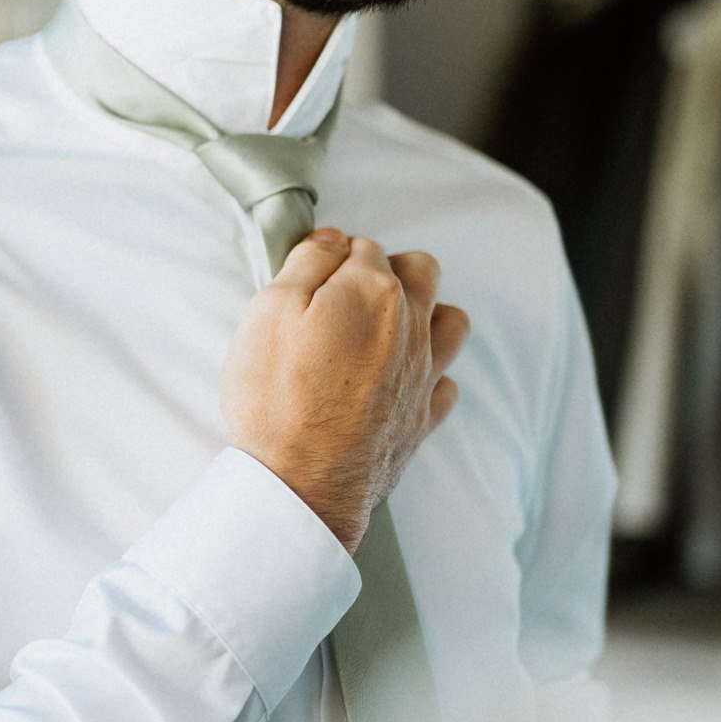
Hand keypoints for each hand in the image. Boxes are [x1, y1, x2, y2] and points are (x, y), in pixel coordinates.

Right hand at [219, 229, 469, 552]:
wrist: (302, 482)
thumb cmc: (276, 395)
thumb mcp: (268, 312)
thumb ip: (306, 263)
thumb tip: (333, 239)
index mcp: (371, 291)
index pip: (363, 247)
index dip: (332, 258)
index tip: (310, 281)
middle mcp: (411, 325)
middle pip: (422, 270)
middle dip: (389, 270)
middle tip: (346, 296)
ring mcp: (425, 373)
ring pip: (452, 320)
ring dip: (425, 313)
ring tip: (384, 329)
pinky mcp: (424, 416)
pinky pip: (446, 381)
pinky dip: (430, 372)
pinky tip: (398, 380)